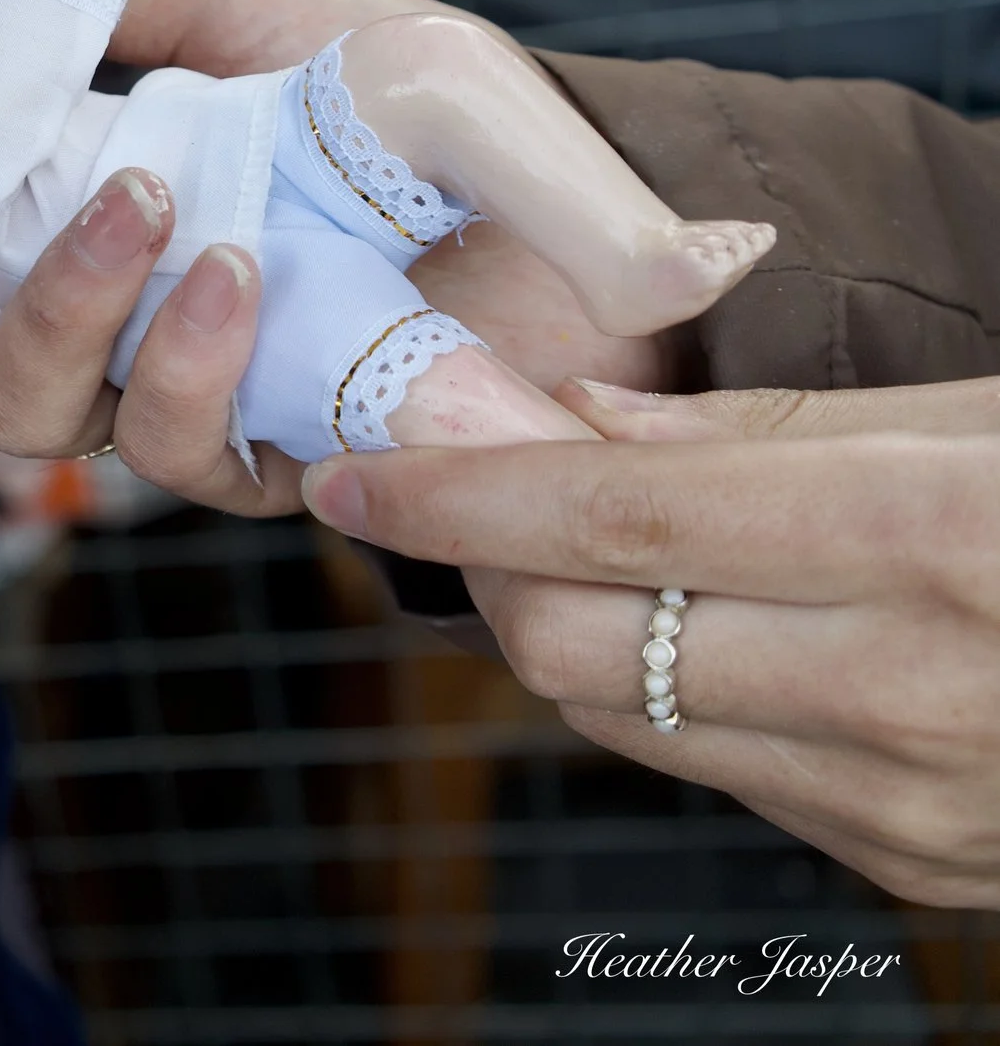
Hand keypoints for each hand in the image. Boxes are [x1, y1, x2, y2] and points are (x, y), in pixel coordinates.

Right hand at [0, 0, 666, 493]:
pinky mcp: (275, 458)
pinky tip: (234, 271)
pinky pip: (180, 438)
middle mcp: (103, 337)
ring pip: (40, 409)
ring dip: (72, 308)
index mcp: (72, 236)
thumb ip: (128, 3)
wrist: (592, 193)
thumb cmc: (423, 106)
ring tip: (157, 212)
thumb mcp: (262, 12)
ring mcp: (179, 406)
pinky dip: (189, 351)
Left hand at [300, 377, 999, 906]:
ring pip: (635, 723)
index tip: (350, 465)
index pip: (612, 516)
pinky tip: (695, 620)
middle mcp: (912, 692)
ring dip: (563, 630)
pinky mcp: (922, 869)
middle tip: (457, 487)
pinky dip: (669, 693)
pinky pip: (727, 775)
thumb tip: (573, 421)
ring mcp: (915, 805)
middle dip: (485, 567)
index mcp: (929, 540)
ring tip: (559, 539)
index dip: (455, 491)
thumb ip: (765, 428)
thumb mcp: (980, 418)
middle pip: (580, 647)